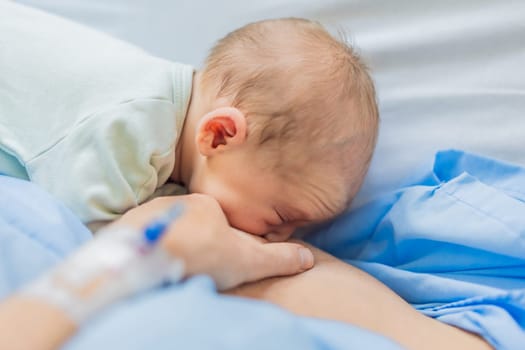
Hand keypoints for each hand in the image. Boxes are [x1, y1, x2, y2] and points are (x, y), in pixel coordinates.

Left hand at [118, 194, 314, 289]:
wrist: (148, 260)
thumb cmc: (200, 256)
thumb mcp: (247, 261)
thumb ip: (278, 258)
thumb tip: (308, 258)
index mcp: (204, 204)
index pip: (217, 219)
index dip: (221, 240)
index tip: (217, 260)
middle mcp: (174, 203)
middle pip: (189, 223)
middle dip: (193, 242)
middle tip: (193, 266)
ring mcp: (146, 214)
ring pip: (163, 229)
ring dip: (168, 245)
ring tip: (171, 268)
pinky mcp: (123, 229)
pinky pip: (139, 237)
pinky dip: (145, 249)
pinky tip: (149, 265)